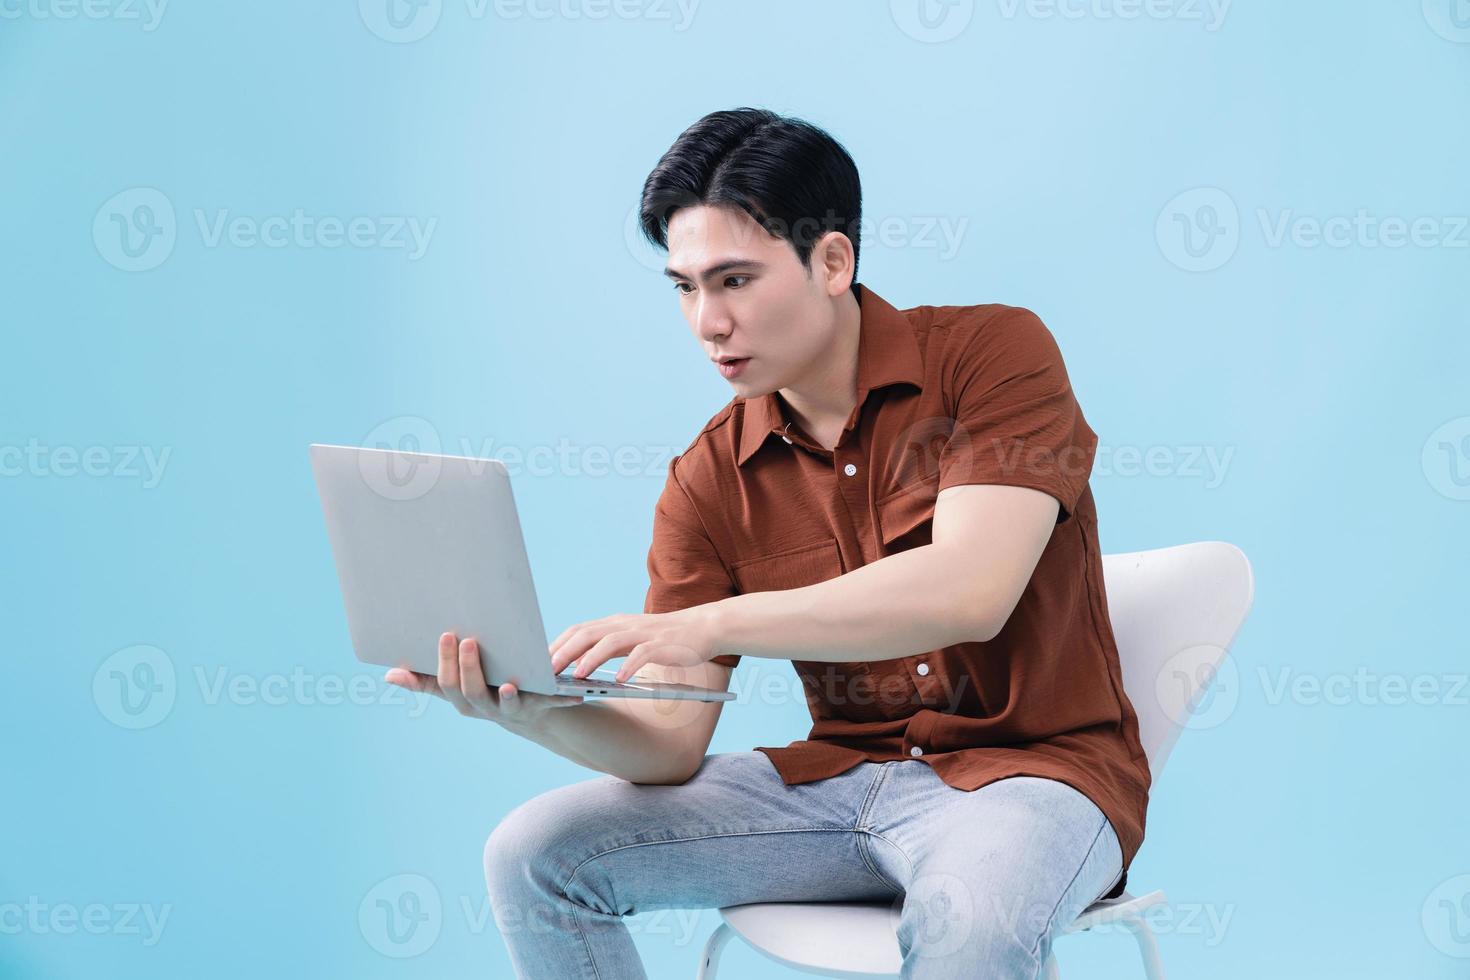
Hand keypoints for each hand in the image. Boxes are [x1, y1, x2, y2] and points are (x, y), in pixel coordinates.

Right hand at [385, 632, 583, 727]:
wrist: (528, 709)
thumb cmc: (486, 686)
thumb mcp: (456, 684)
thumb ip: (424, 679)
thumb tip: (388, 675)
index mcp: (463, 699)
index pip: (446, 684)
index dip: (444, 663)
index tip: (446, 635)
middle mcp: (485, 708)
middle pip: (472, 693)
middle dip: (468, 668)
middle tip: (469, 640)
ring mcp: (512, 709)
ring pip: (506, 705)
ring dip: (507, 695)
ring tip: (509, 684)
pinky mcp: (540, 706)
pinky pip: (548, 703)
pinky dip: (558, 698)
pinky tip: (568, 691)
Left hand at [548, 606, 724, 682]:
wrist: (705, 628)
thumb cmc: (665, 640)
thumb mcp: (632, 640)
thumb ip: (608, 647)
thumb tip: (577, 666)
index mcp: (615, 624)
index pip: (578, 630)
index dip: (557, 644)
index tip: (537, 662)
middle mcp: (625, 625)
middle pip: (588, 634)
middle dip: (565, 652)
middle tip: (546, 672)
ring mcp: (644, 634)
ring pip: (610, 642)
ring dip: (590, 659)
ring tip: (576, 676)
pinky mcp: (663, 645)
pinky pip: (642, 654)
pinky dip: (629, 666)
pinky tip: (620, 679)